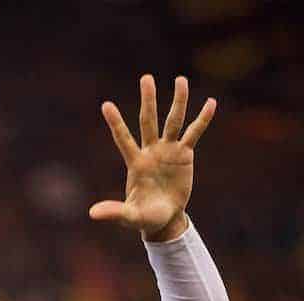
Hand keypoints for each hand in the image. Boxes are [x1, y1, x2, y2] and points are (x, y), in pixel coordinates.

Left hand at [90, 75, 215, 240]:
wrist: (164, 219)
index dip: (116, 123)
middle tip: (146, 78)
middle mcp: (151, 151)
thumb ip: (114, 212)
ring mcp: (168, 151)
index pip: (123, 139)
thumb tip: (92, 214)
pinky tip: (211, 103)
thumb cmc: (144, 217)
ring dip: (178, 101)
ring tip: (181, 79)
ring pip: (173, 121)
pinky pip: (194, 133)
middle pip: (149, 121)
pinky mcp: (184, 155)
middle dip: (148, 100)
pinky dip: (202, 119)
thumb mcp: (129, 216)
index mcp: (136, 163)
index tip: (106, 105)